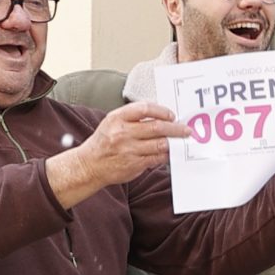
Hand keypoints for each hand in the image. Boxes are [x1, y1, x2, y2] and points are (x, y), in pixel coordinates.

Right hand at [47, 102, 188, 207]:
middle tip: (186, 129)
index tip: (171, 114)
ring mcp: (129, 150)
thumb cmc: (105, 141)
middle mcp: (122, 133)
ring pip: (160, 144)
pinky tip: (170, 152)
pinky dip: (166, 155)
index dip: (161, 111)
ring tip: (181, 141)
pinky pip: (157, 158)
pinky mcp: (134, 164)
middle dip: (175, 128)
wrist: (89, 165)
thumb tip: (161, 116)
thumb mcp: (112, 123)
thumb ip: (133, 118)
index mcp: (117, 118)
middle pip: (156, 127)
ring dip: (174, 142)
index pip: (144, 109)